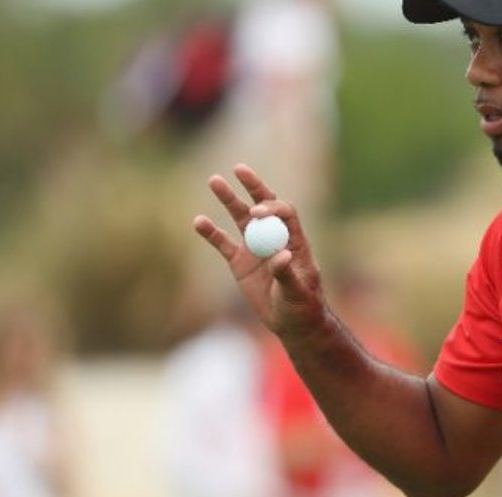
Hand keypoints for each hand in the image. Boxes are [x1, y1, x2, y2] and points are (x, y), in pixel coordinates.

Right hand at [193, 164, 325, 335]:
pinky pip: (223, 243)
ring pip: (241, 218)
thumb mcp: (297, 293)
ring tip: (214, 180)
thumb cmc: (303, 307)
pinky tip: (199, 221)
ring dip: (229, 200)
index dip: (271, 209)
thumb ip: (287, 274)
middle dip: (253, 187)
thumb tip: (280, 255)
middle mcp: (274, 238)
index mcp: (295, 240)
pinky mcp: (240, 262)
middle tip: (239, 169)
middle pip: (263, 205)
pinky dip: (211, 233)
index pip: (284, 214)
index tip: (257, 213)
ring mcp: (256, 248)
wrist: (291, 323)